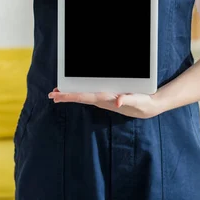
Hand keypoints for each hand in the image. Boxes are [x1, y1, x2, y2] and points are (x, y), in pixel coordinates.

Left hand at [48, 88, 162, 118]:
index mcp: (106, 99)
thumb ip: (127, 100)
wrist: (148, 107)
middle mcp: (103, 99)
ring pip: (84, 95)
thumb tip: (118, 102)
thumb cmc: (141, 103)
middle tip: (51, 95)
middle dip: (66, 96)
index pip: (84, 96)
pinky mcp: (109, 97)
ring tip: (59, 93)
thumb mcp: (136, 101)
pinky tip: (76, 92)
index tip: (57, 96)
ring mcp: (105, 99)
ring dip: (72, 94)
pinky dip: (81, 93)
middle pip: (80, 97)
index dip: (69, 96)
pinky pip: (91, 94)